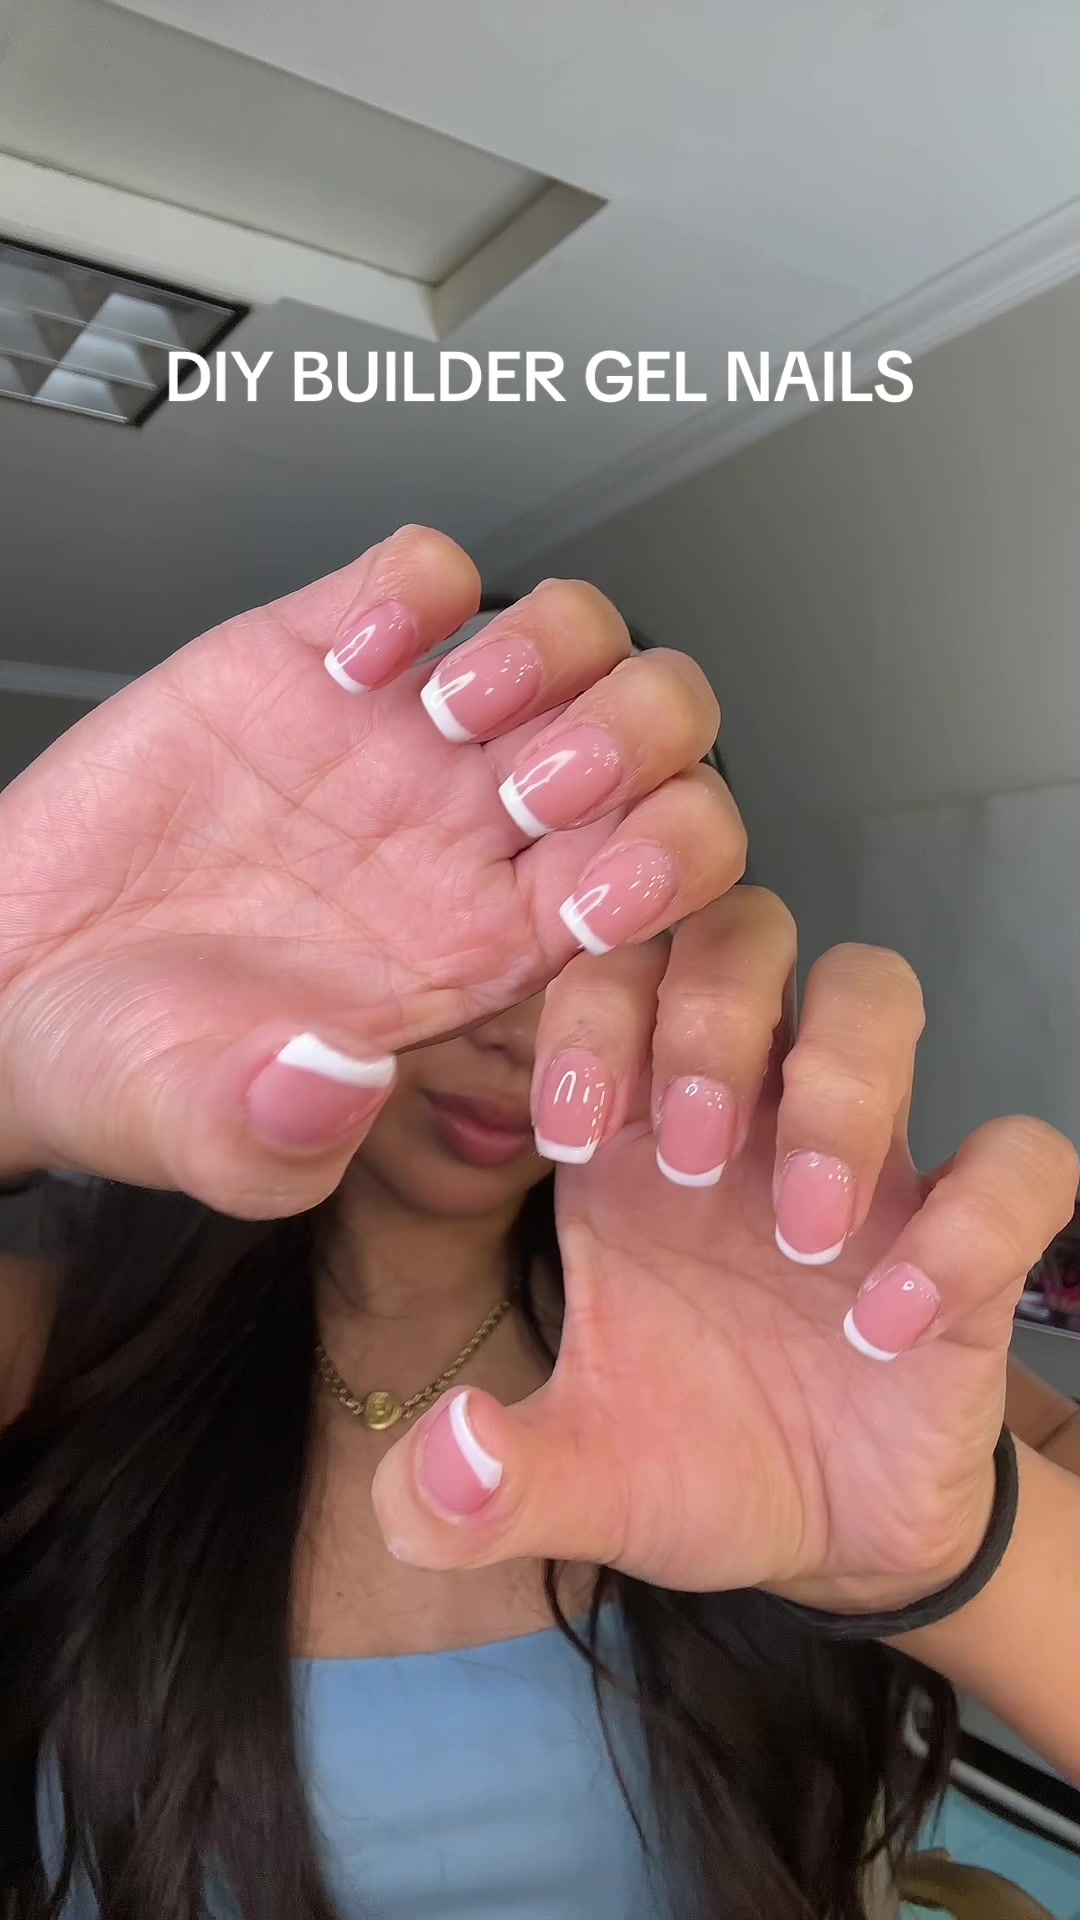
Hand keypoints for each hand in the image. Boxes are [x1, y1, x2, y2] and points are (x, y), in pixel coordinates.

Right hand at [0, 528, 739, 1214]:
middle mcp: (467, 833)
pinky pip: (424, 578)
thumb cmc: (117, 1060)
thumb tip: (337, 1082)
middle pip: (659, 738)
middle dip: (639, 744)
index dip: (670, 872)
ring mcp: (397, 736)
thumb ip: (276, 1139)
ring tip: (445, 712)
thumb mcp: (197, 1130)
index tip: (582, 901)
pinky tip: (352, 660)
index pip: (665, 880)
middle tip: (532, 787)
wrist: (4, 987)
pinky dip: (416, 589)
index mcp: (487, 946)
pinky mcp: (307, 656)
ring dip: (549, 653)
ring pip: (573, 637)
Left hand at [374, 891, 1078, 1611]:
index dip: (589, 1009)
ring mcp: (868, 1160)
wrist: (827, 1538)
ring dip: (834, 1089)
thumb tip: (425, 1485)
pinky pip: (1016, 1158)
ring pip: (874, 992)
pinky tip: (890, 1325)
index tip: (569, 1131)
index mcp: (632, 1136)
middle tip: (687, 1164)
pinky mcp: (973, 1236)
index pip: (611, 972)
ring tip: (801, 1233)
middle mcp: (746, 1115)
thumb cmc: (693, 1460)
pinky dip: (969, 1223)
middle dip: (710, 1015)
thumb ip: (480, 1489)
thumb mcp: (577, 1481)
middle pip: (743, 932)